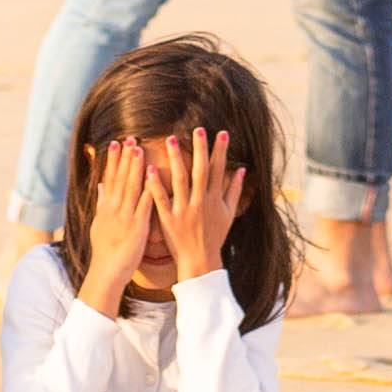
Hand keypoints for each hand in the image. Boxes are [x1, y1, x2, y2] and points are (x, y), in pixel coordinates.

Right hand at [74, 134, 157, 309]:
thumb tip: (100, 185)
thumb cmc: (105, 250)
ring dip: (135, 168)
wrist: (107, 272)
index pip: (110, 179)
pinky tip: (154, 177)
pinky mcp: (137, 226)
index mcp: (107, 207)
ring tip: (139, 149)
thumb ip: (102, 202)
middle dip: (125, 158)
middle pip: (120, 178)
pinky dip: (149, 190)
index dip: (113, 160)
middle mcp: (115, 208)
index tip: (116, 142)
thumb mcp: (100, 224)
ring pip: (131, 187)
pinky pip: (145, 205)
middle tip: (130, 138)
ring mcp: (126, 216)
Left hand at [151, 127, 242, 278]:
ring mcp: (184, 210)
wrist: (200, 262)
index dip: (220, 151)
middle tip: (197, 129)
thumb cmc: (215, 237)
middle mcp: (200, 202)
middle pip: (200, 171)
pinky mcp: (168, 219)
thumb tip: (242, 170)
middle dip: (200, 149)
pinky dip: (155, 184)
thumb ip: (235, 190)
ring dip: (176, 159)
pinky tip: (150, 168)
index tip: (222, 133)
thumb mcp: (228, 214)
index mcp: (215, 200)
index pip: (219, 170)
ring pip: (180, 180)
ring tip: (171, 140)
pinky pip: (161, 199)